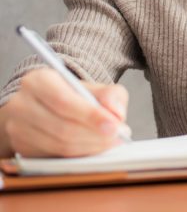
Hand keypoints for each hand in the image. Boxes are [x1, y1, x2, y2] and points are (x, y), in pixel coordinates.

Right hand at [0, 68, 129, 157]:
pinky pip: (54, 156)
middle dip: (95, 135)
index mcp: (38, 81)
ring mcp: (17, 127)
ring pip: (59, 144)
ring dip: (90, 147)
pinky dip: (79, 155)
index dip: (91, 116)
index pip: (64, 101)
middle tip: (118, 136)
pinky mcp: (21, 146)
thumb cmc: (74, 96)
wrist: (48, 106)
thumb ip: (111, 96)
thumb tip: (116, 114)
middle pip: (62, 127)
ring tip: (110, 142)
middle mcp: (22, 103)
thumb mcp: (95, 88)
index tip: (114, 126)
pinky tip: (94, 148)